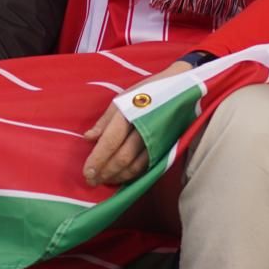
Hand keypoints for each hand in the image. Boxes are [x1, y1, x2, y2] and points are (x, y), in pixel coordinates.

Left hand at [81, 59, 190, 185]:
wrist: (181, 87)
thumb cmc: (148, 91)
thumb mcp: (123, 98)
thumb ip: (105, 120)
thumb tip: (88, 138)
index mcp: (130, 113)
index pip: (111, 141)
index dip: (98, 159)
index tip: (87, 172)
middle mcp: (144, 128)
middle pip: (122, 157)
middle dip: (105, 171)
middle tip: (92, 181)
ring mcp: (157, 139)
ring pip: (135, 165)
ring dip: (118, 176)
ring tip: (104, 181)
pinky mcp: (165, 146)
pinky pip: (147, 165)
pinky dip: (133, 174)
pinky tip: (123, 177)